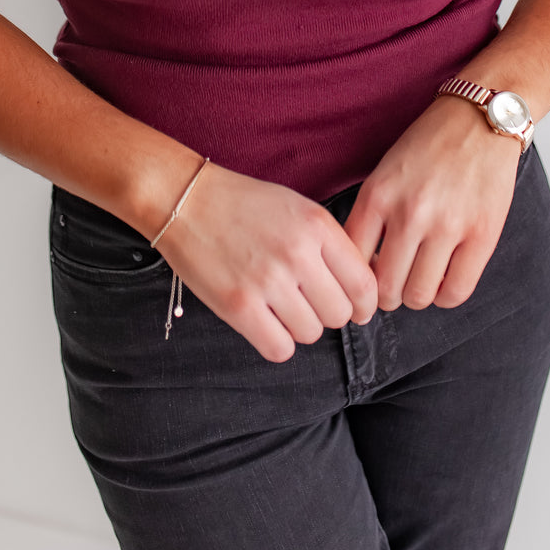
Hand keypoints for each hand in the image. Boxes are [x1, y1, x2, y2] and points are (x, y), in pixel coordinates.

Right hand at [154, 163, 379, 363]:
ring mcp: (267, 281)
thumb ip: (329, 244)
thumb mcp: (297, 208)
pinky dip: (276, 342)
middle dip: (327, 313)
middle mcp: (297, 253)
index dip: (364, 304)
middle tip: (308, 302)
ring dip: (299, 326)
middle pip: (339, 314)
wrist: (186, 200)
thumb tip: (359, 289)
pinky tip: (265, 322)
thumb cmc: (243, 204)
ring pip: (311, 334)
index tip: (357, 309)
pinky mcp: (238, 306)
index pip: (363, 284)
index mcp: (316, 226)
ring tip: (280, 305)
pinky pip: (279, 349)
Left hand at [341, 96, 522, 311]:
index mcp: (378, 195)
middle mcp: (409, 213)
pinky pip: (456, 291)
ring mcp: (448, 225)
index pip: (352, 262)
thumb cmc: (430, 145)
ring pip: (419, 296)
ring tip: (420, 281)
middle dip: (386, 296)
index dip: (356, 282)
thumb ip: (372, 216)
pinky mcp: (482, 234)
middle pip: (386, 288)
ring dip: (416, 296)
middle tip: (394, 287)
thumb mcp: (386, 172)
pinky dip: (446, 296)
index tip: (364, 284)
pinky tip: (445, 280)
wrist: (481, 119)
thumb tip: (363, 270)